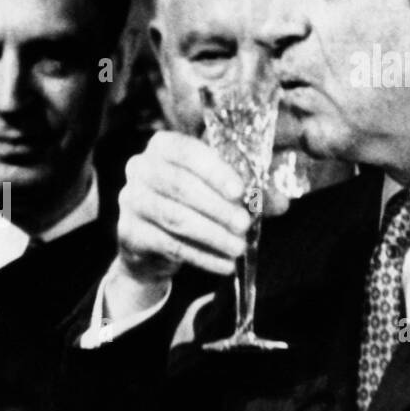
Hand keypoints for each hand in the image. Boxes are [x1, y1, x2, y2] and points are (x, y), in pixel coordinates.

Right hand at [111, 131, 289, 313]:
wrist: (153, 240)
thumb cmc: (191, 203)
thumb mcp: (219, 190)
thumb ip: (250, 192)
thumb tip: (281, 204)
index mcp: (163, 146)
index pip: (187, 152)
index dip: (214, 171)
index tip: (239, 191)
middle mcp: (140, 168)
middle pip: (179, 185)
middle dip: (216, 207)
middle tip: (244, 224)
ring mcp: (130, 200)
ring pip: (174, 217)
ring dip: (211, 234)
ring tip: (238, 247)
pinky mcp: (128, 232)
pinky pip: (168, 244)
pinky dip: (200, 256)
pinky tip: (223, 264)